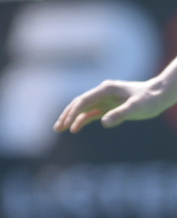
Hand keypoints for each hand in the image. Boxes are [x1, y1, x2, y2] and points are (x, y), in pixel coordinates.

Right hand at [53, 78, 169, 132]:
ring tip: (60, 129)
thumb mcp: (137, 107)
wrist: (160, 94)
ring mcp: (104, 99)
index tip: (66, 124)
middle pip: (78, 103)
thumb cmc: (150, 99)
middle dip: (67, 115)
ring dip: (71, 118)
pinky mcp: (108, 106)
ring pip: (82, 108)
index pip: (84, 101)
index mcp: (105, 89)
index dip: (73, 113)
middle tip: (57, 128)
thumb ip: (120, 114)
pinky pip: (91, 113)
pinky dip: (82, 120)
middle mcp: (102, 93)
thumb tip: (103, 123)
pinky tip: (75, 128)